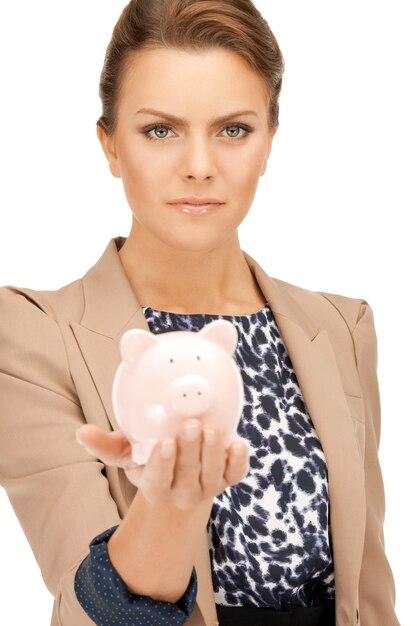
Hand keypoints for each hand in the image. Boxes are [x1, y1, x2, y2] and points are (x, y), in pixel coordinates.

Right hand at [75, 420, 249, 510]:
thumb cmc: (149, 461)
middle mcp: (183, 491)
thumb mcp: (127, 455)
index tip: (164, 443)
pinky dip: (239, 461)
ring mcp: (208, 486)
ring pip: (214, 473)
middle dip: (190, 450)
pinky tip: (239, 443)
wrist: (180, 482)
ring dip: (215, 452)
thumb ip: (106, 445)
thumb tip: (82, 432)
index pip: (159, 479)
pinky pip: (236, 474)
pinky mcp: (227, 478)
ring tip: (212, 430)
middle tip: (190, 425)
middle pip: (189, 473)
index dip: (163, 463)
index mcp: (156, 487)